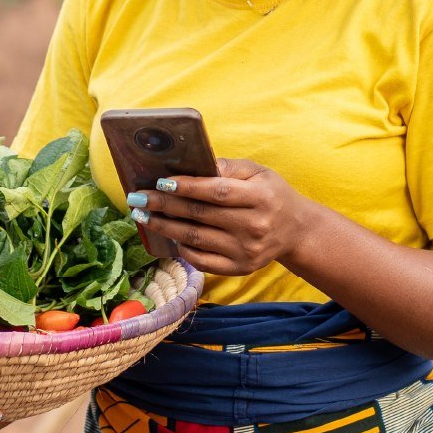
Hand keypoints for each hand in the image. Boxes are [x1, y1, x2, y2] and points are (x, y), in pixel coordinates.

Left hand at [127, 157, 311, 276]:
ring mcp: (246, 251)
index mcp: (260, 197)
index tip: (159, 182)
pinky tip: (168, 236)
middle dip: (164, 205)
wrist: (295, 230)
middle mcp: (254, 226)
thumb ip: (227, 167)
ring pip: (195, 238)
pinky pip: (202, 261)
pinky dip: (181, 248)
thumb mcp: (258, 172)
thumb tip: (192, 163)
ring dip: (164, 227)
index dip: (186, 187)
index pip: (217, 192)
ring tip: (143, 216)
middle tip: (137, 198)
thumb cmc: (270, 194)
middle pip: (200, 215)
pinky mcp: (240, 269)